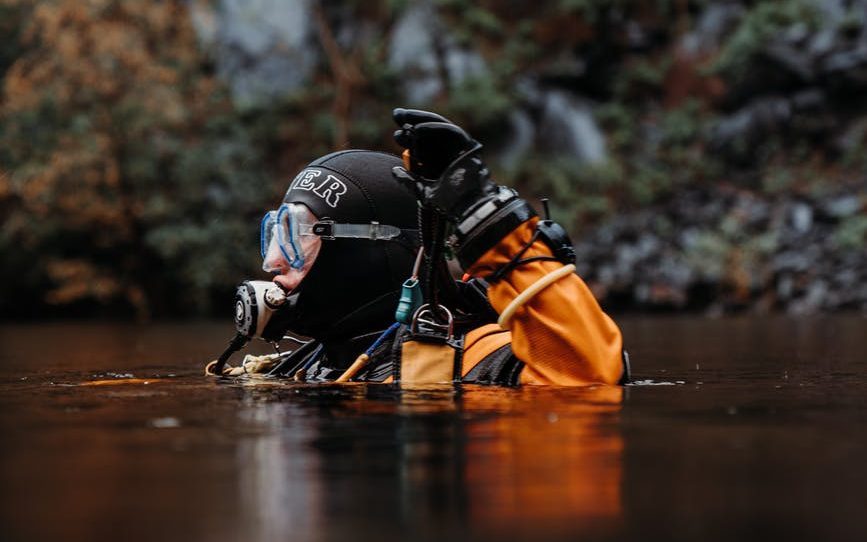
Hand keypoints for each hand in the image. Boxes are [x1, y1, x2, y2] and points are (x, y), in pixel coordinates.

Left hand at [390, 108, 534, 267]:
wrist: (467, 208)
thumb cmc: (448, 204)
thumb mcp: (422, 191)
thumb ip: (408, 181)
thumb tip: (394, 169)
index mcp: (438, 162)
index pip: (422, 144)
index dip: (408, 136)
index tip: (396, 132)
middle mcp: (447, 153)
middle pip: (429, 133)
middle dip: (412, 122)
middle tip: (397, 115)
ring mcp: (458, 148)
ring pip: (439, 128)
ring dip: (422, 121)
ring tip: (404, 119)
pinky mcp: (468, 146)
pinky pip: (451, 131)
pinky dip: (435, 128)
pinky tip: (419, 129)